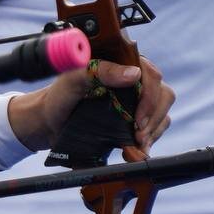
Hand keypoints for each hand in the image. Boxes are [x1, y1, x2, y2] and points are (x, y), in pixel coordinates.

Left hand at [7, 57, 172, 155]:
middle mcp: (134, 81)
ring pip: (162, 112)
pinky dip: (151, 138)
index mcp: (122, 65)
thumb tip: (133, 74)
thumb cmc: (59, 96)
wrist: (50, 121)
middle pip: (163, 95)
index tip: (138, 119)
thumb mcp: (73, 79)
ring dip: (154, 130)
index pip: (152, 76)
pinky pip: (155, 126)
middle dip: (153, 117)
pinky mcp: (134, 119)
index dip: (150, 98)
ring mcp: (136, 101)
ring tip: (138, 144)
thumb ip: (100, 71)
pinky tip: (138, 148)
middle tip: (138, 136)